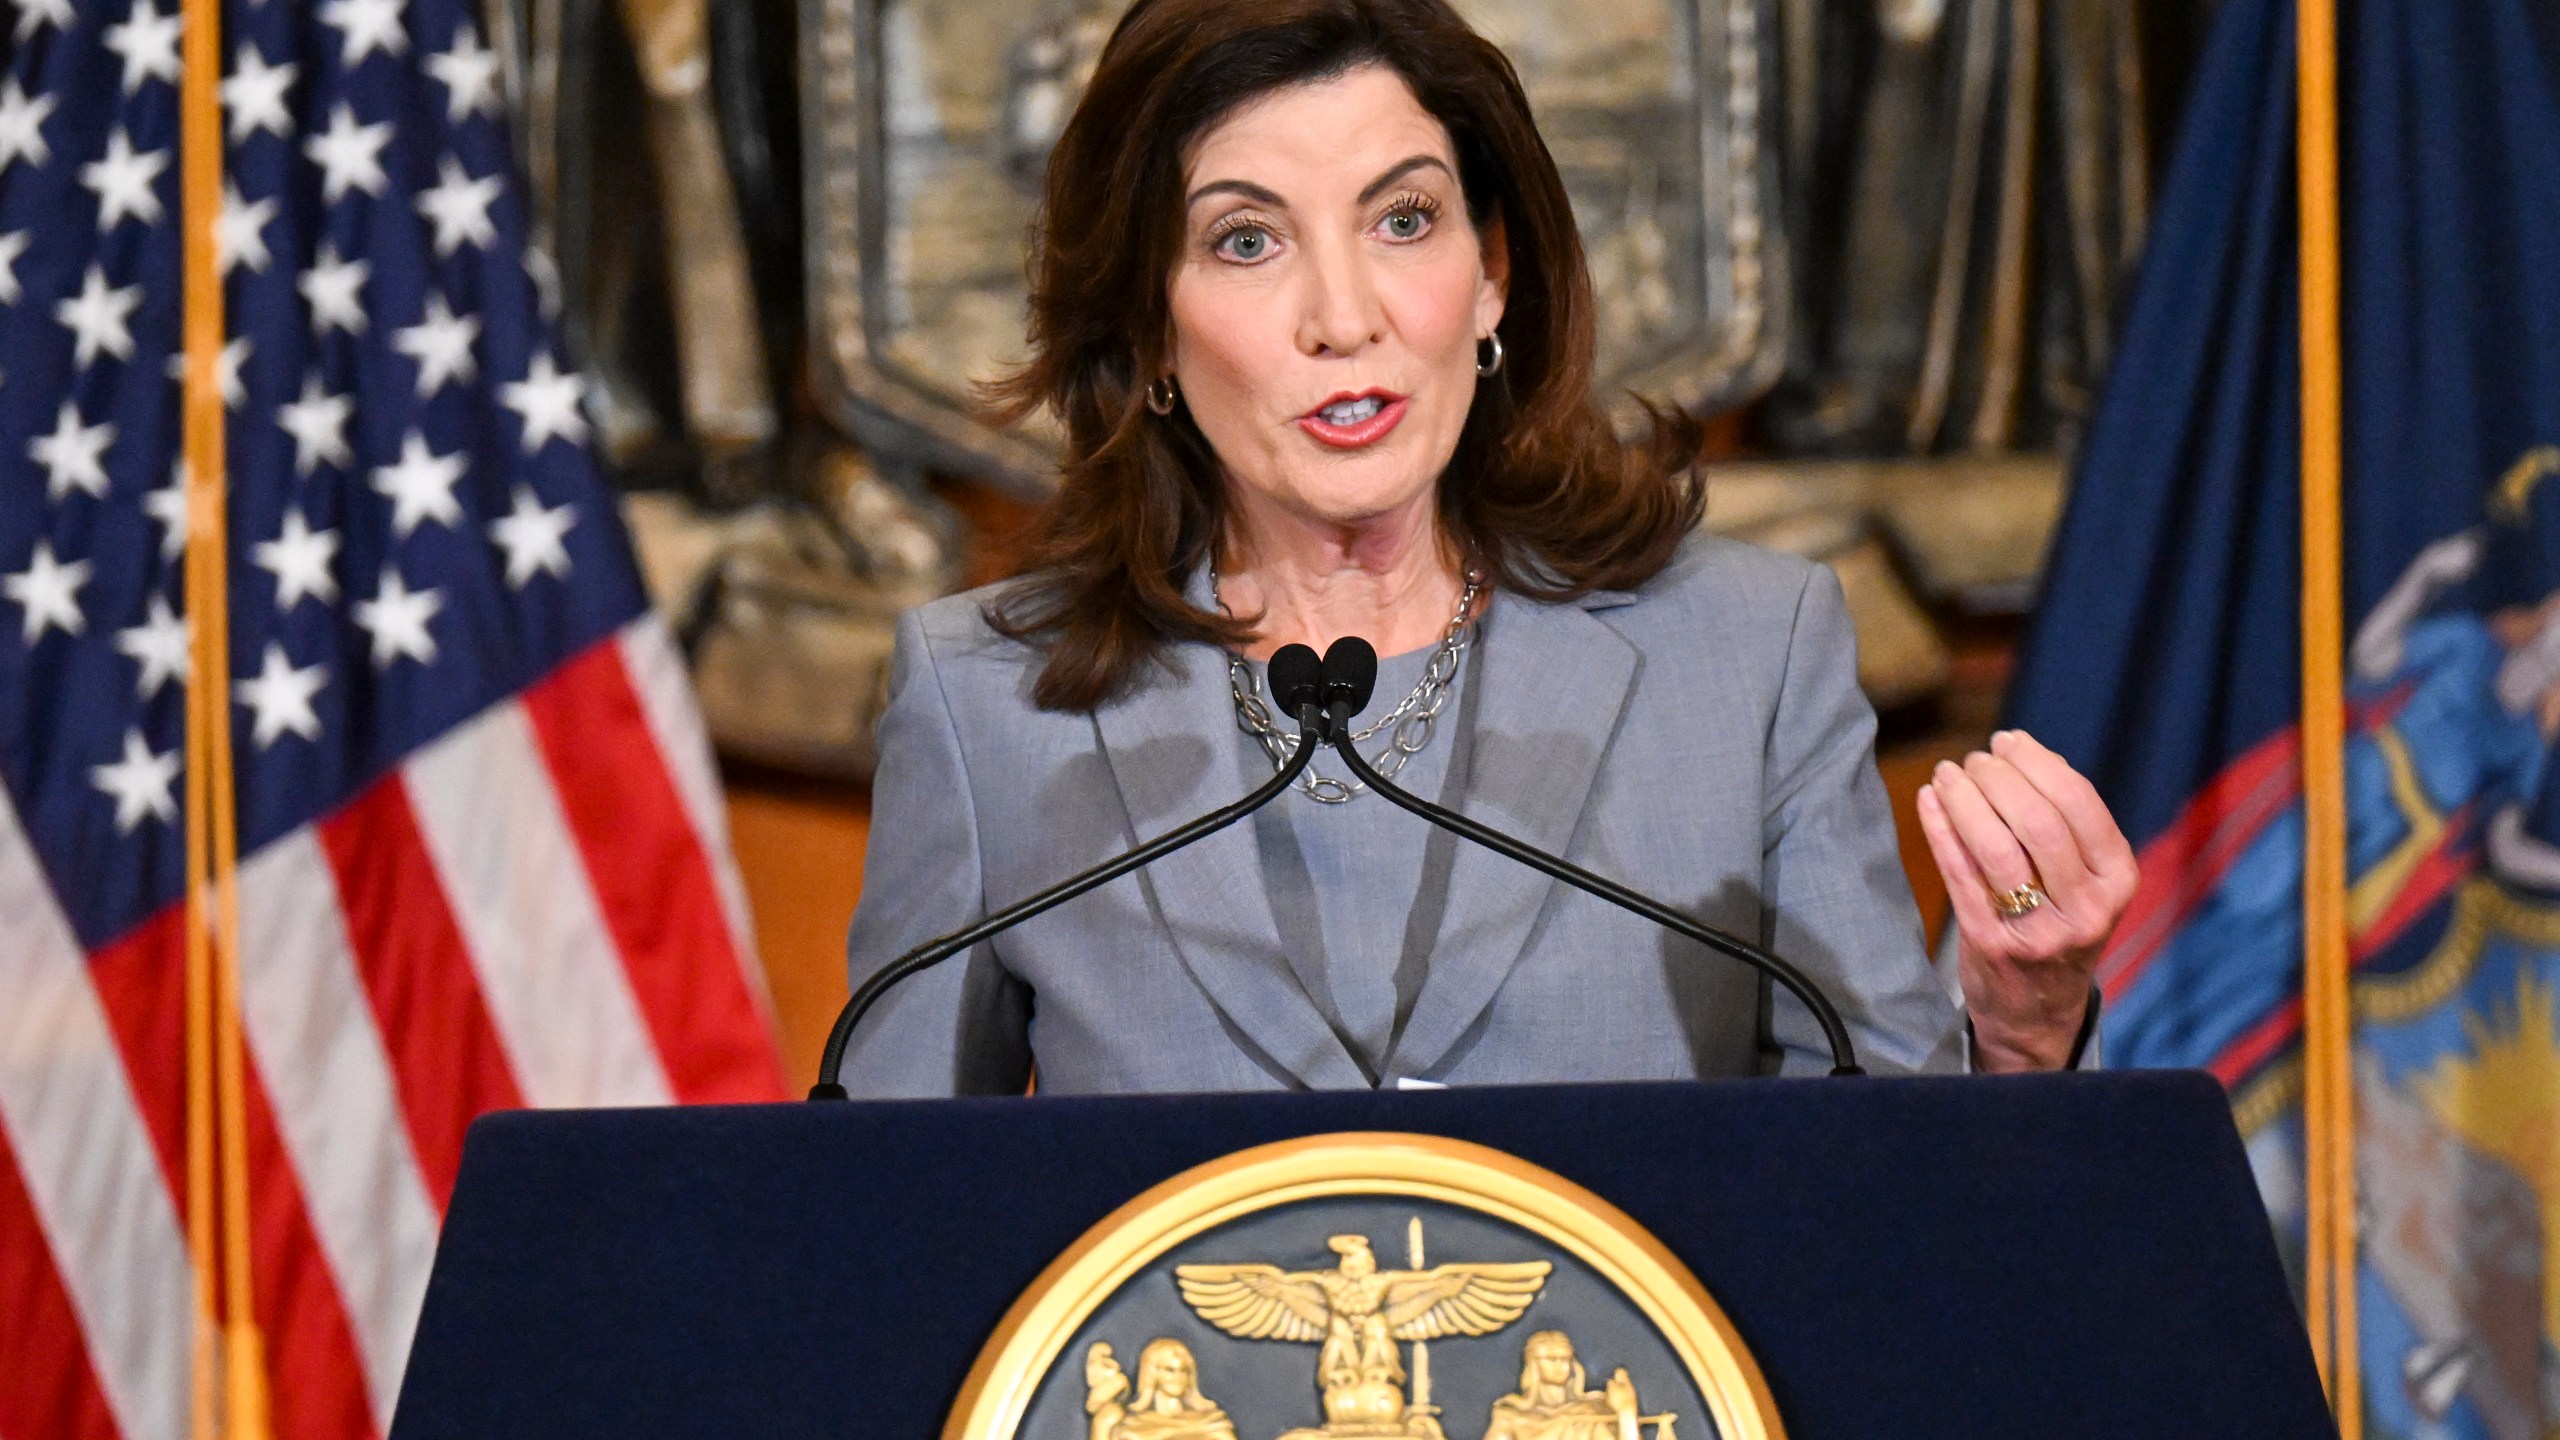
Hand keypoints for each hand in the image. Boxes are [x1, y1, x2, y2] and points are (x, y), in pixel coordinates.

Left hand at [1915, 730, 2137, 1071]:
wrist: (2037, 1012)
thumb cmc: (2058, 924)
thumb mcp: (2086, 880)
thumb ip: (2067, 823)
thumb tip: (2024, 752)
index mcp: (2118, 880)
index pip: (2079, 803)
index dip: (2038, 763)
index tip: (2008, 741)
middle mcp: (2087, 908)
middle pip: (2037, 820)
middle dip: (1999, 777)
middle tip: (1974, 760)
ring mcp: (2039, 930)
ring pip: (1997, 845)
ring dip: (1966, 798)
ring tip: (1948, 773)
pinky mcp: (1991, 944)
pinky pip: (1959, 874)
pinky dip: (1940, 829)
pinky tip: (1928, 800)